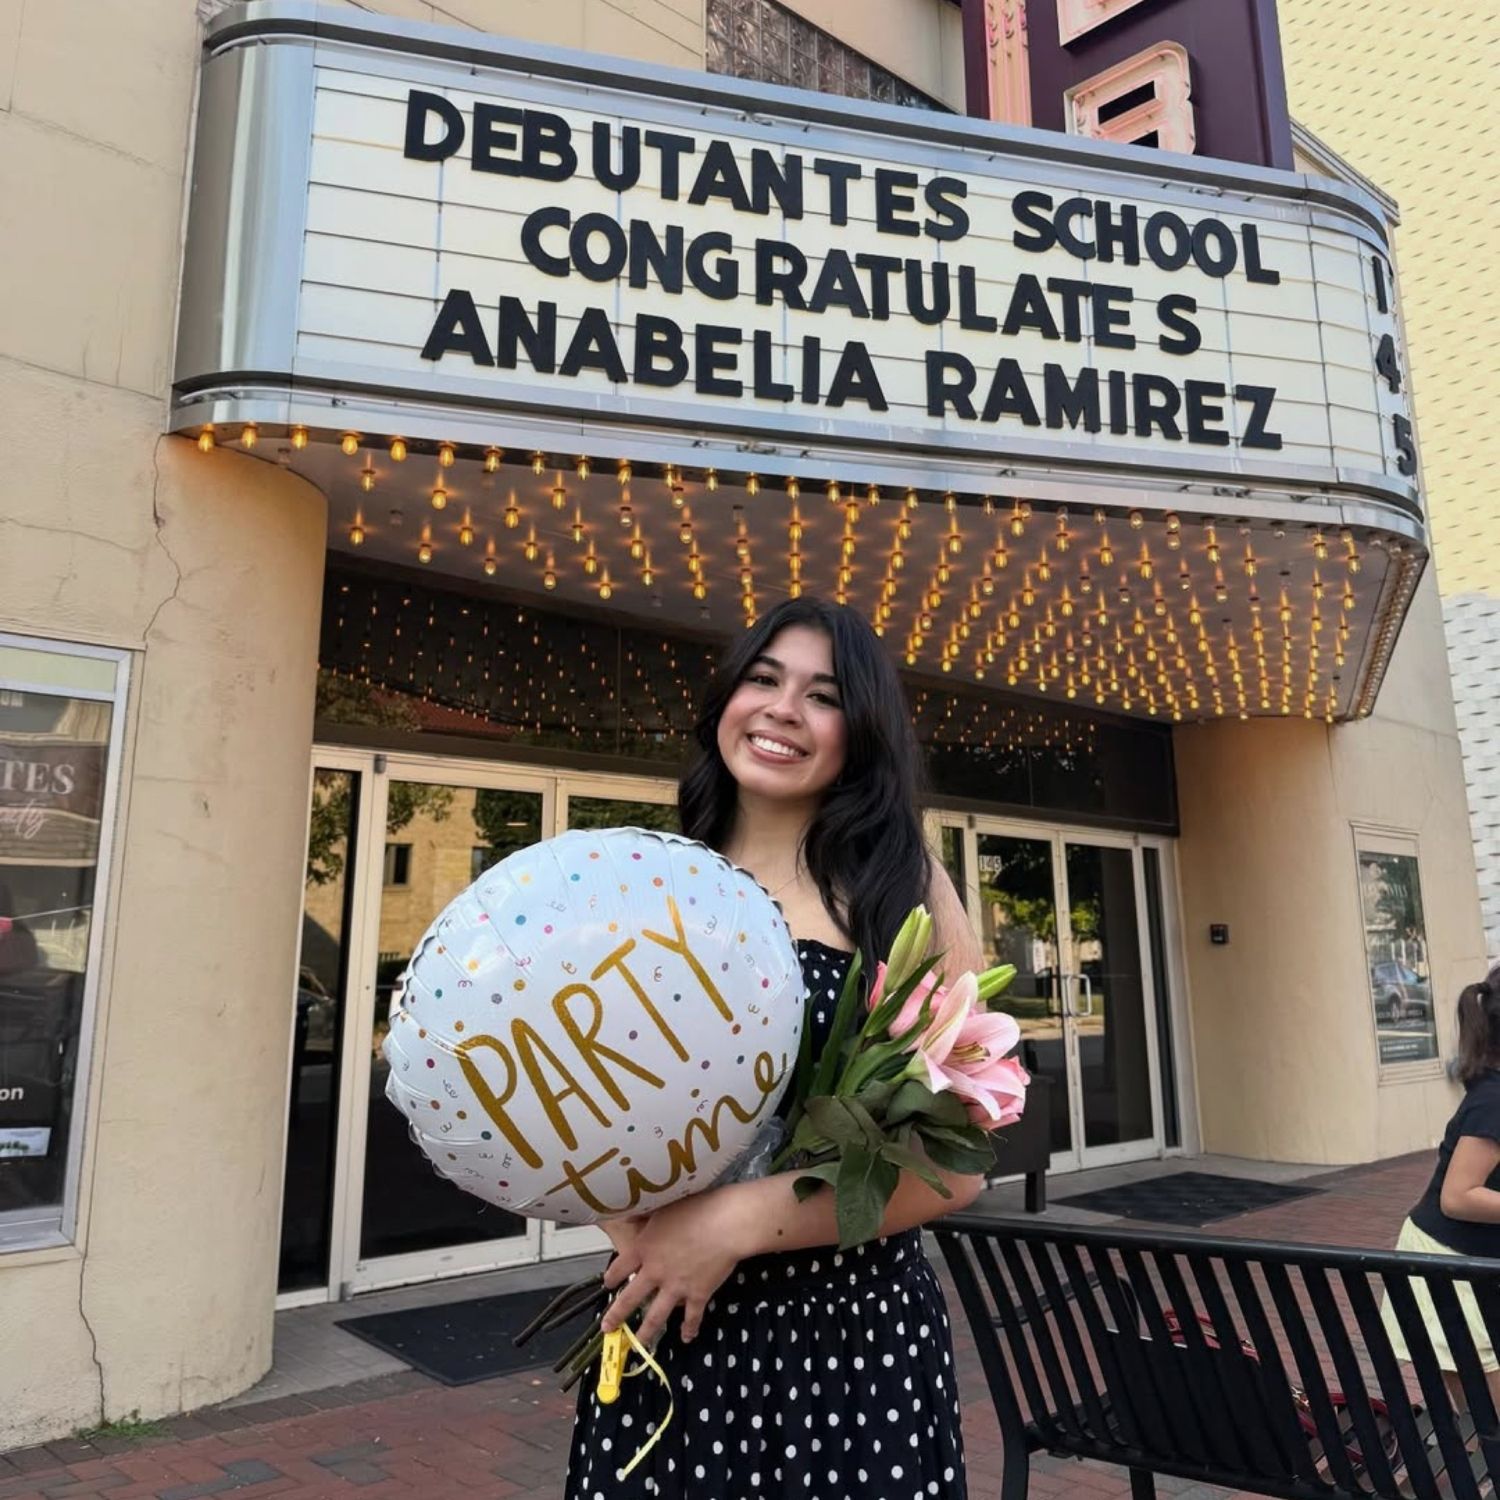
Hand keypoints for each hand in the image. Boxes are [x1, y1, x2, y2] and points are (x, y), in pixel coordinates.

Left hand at [600, 1188, 755, 1345]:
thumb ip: (647, 1219)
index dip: (611, 1277)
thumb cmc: (695, 1208)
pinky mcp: (697, 1295)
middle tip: (607, 1327)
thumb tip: (633, 1216)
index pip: (620, 1267)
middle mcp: (655, 1272)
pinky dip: (689, 1328)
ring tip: (639, 1343)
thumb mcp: (663, 1207)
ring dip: (646, 1332)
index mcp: (644, 1248)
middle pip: (630, 1298)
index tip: (608, 1284)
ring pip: (655, 1316)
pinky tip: (687, 1337)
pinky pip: (691, 1317)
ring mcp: (675, 1287)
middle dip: (617, 1315)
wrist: (724, 1224)